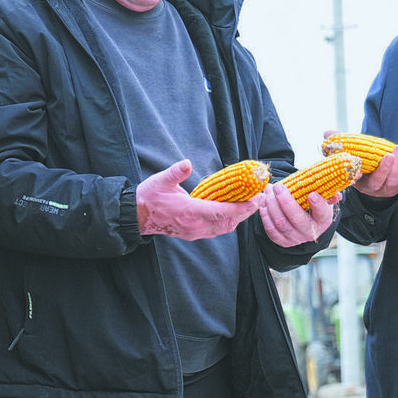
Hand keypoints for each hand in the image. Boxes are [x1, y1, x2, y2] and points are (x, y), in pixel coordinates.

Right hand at [137, 159, 259, 239]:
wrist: (138, 216)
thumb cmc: (149, 197)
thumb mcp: (160, 181)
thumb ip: (175, 173)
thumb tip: (186, 163)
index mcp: (189, 212)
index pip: (220, 212)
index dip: (240, 208)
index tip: (254, 201)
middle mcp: (195, 226)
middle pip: (228, 222)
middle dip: (245, 212)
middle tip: (259, 200)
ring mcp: (195, 232)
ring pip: (224, 228)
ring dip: (238, 218)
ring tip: (251, 206)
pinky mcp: (193, 233)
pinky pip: (217, 230)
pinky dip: (229, 222)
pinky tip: (234, 213)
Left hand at [257, 182, 331, 246]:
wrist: (304, 222)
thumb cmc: (312, 205)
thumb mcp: (323, 198)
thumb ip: (328, 193)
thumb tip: (336, 194)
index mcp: (323, 220)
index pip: (322, 213)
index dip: (318, 205)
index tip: (312, 194)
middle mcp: (310, 232)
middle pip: (297, 218)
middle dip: (285, 201)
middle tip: (277, 186)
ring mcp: (295, 238)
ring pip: (280, 223)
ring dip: (271, 205)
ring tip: (268, 190)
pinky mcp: (282, 241)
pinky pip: (271, 230)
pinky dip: (265, 216)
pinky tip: (263, 203)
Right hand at [353, 142, 397, 198]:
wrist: (367, 180)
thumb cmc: (358, 172)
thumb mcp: (353, 172)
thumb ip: (354, 170)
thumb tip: (356, 169)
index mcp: (368, 188)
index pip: (377, 181)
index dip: (384, 169)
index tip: (389, 155)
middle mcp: (381, 191)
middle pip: (392, 179)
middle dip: (397, 162)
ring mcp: (392, 189)